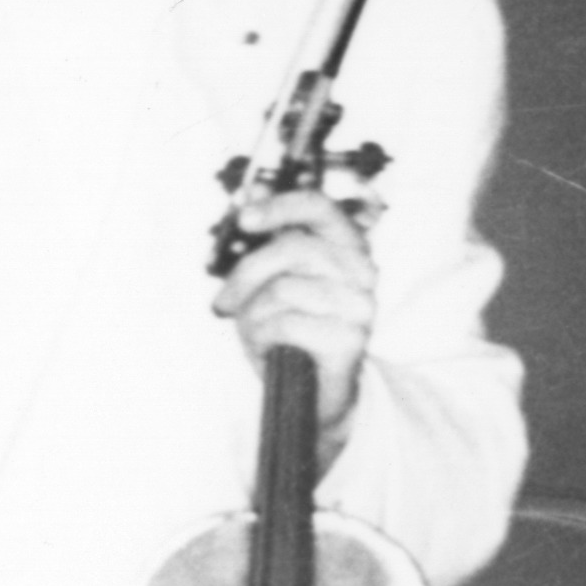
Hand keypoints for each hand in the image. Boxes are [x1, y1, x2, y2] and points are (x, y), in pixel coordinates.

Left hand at [211, 182, 381, 436]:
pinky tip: (268, 350)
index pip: (320, 208)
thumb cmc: (292, 332)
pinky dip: (261, 339)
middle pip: (292, 249)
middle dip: (246, 275)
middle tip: (224, 304)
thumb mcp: (274, 281)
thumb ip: (269, 238)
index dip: (280, 205)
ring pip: (283, 290)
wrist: (315, 395)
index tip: (244, 217)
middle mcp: (362, 272)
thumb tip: (252, 190)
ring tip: (255, 333)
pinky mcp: (351, 340)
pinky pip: (285, 324)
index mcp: (347, 248)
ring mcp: (361, 306)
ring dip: (253, 316)